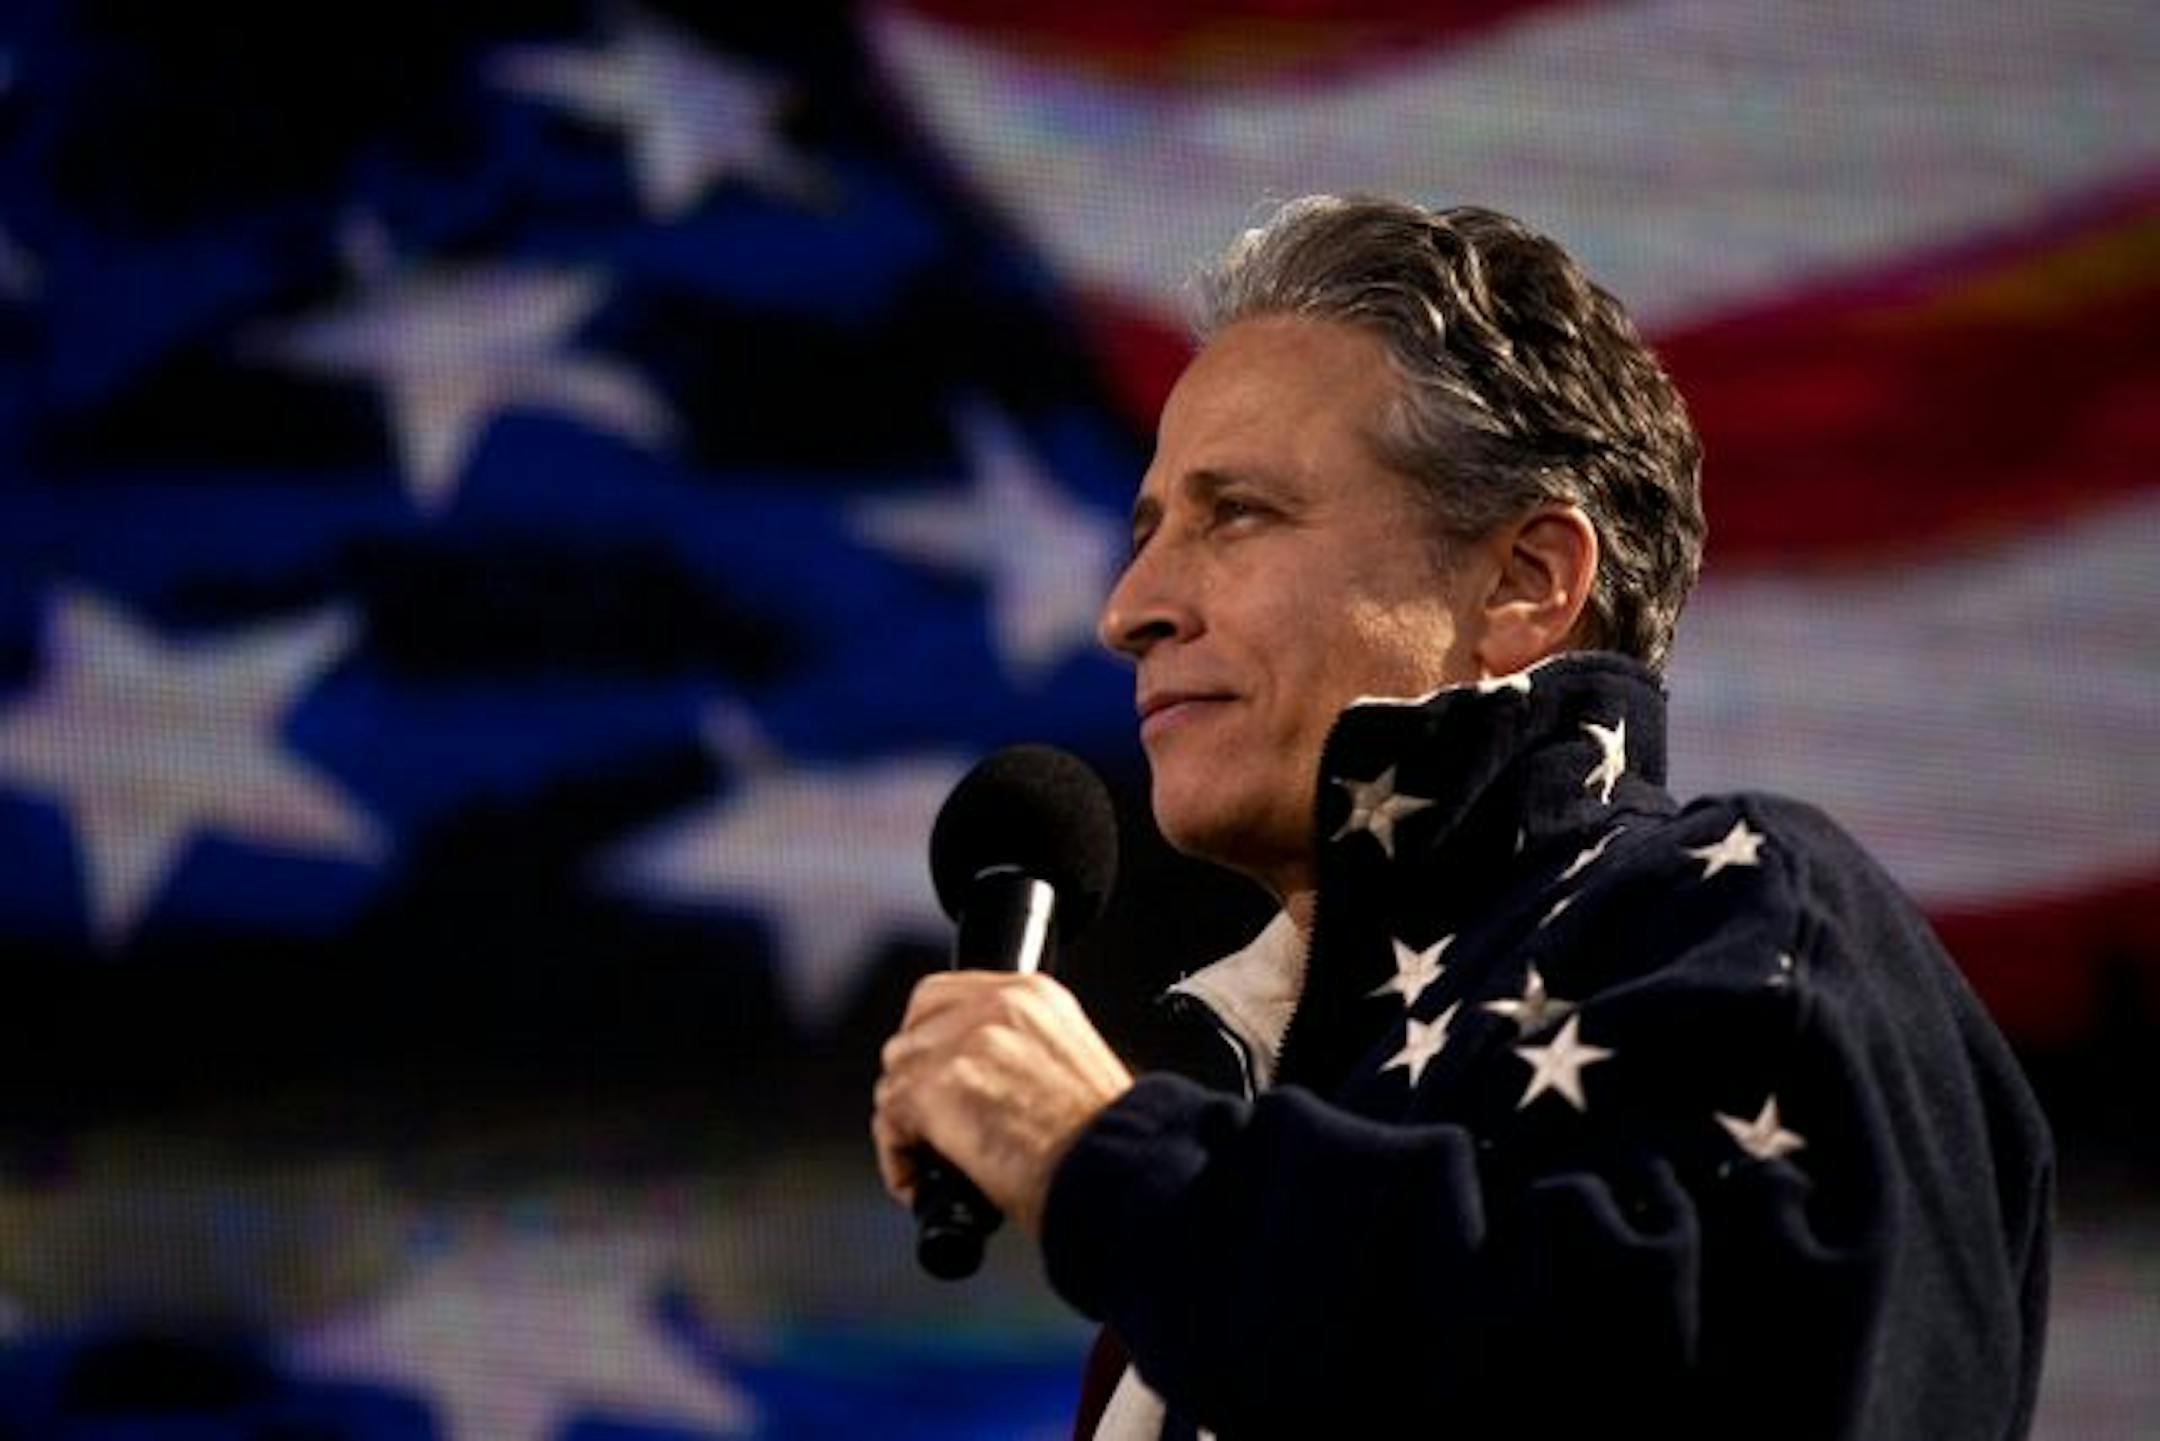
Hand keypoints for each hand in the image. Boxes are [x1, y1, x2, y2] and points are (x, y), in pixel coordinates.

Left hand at [872, 970, 1133, 1236]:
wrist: (1115, 1173)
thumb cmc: (1107, 1142)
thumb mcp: (1074, 1067)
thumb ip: (1023, 1053)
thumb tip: (984, 1079)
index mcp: (1035, 996)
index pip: (947, 995)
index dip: (933, 1042)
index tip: (935, 1073)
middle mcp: (997, 1007)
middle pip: (914, 1030)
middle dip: (915, 1078)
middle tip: (930, 1122)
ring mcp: (964, 1043)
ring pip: (897, 1074)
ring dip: (906, 1121)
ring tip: (931, 1158)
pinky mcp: (935, 1086)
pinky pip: (888, 1119)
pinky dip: (898, 1157)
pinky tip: (922, 1182)